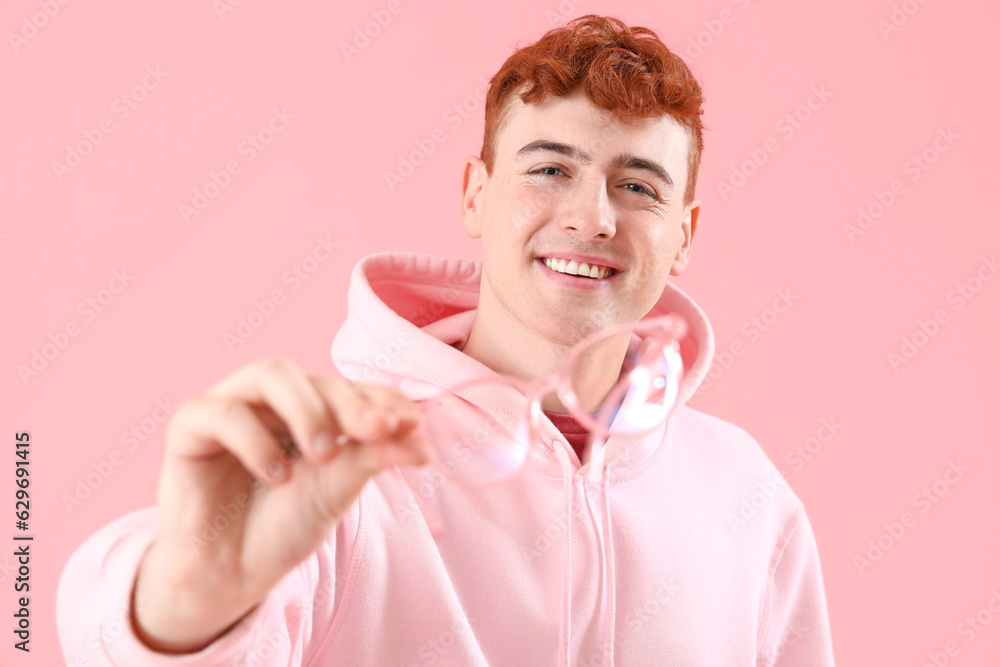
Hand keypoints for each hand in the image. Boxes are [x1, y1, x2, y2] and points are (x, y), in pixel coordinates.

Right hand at [130, 356, 432, 652]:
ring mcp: (231, 405)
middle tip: (378, 432)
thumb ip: (374, 457)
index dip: (383, 399)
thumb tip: (424, 442)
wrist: (230, 575)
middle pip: (316, 378)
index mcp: (312, 408)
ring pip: (270, 373)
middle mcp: (273, 399)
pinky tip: (277, 475)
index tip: (413, 423)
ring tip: (324, 454)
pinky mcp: (190, 426)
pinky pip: (222, 411)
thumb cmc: (283, 525)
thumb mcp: (338, 490)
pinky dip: (255, 440)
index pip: (351, 388)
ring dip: (306, 408)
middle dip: (351, 403)